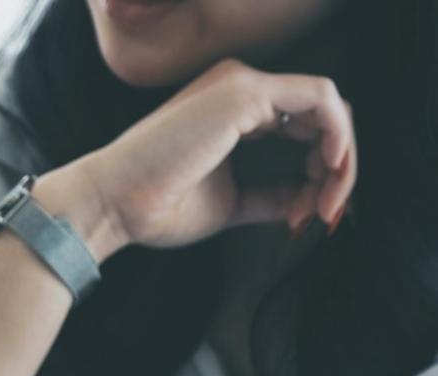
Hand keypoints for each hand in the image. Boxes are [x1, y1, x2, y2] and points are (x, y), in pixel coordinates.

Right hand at [49, 58, 355, 258]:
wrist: (112, 204)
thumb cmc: (153, 207)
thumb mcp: (230, 203)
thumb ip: (270, 195)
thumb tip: (308, 200)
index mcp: (229, 110)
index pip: (300, 126)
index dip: (319, 169)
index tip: (312, 212)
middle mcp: (237, 87)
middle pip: (319, 115)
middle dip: (337, 165)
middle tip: (329, 209)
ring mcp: (241, 84)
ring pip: (327, 106)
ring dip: (341, 155)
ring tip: (329, 199)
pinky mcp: (245, 91)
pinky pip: (320, 99)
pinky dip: (336, 134)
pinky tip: (327, 169)